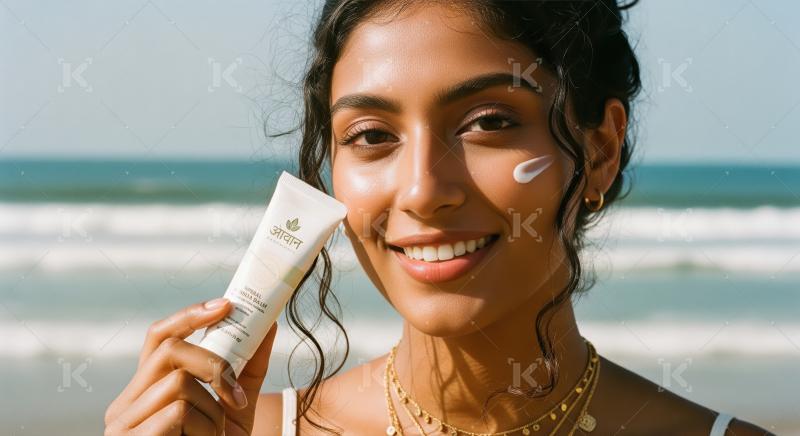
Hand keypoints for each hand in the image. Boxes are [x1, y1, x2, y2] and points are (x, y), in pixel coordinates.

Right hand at [104, 298, 277, 434]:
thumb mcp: (234, 407)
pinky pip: (177, 413)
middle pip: (169, 350)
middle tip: (235, 393)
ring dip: (212, 411)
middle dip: (213, 363)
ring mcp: (122, 425)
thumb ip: (246, 367)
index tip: (226, 304)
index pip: (159, 337)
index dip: (190, 315)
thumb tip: (269, 324)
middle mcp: (125, 403)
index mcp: (146, 390)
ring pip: (178, 383)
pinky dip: (205, 429)